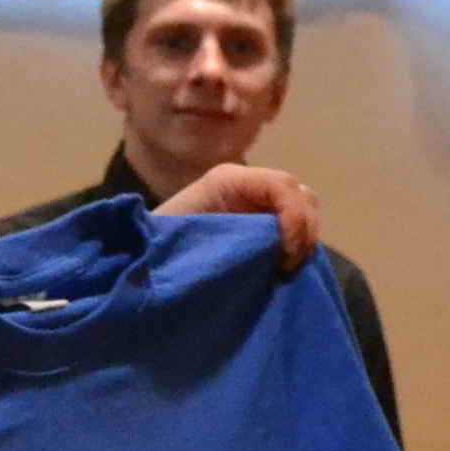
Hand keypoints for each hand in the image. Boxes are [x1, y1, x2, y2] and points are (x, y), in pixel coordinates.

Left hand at [156, 163, 321, 265]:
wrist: (145, 261)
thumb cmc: (157, 248)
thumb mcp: (182, 236)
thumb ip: (220, 233)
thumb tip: (265, 239)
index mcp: (228, 180)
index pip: (282, 184)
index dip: (294, 217)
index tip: (286, 256)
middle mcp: (248, 187)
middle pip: (300, 194)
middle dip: (304, 230)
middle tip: (287, 266)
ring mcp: (258, 206)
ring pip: (305, 210)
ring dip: (304, 240)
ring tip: (285, 268)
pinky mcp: (263, 227)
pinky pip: (297, 230)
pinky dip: (299, 249)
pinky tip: (283, 270)